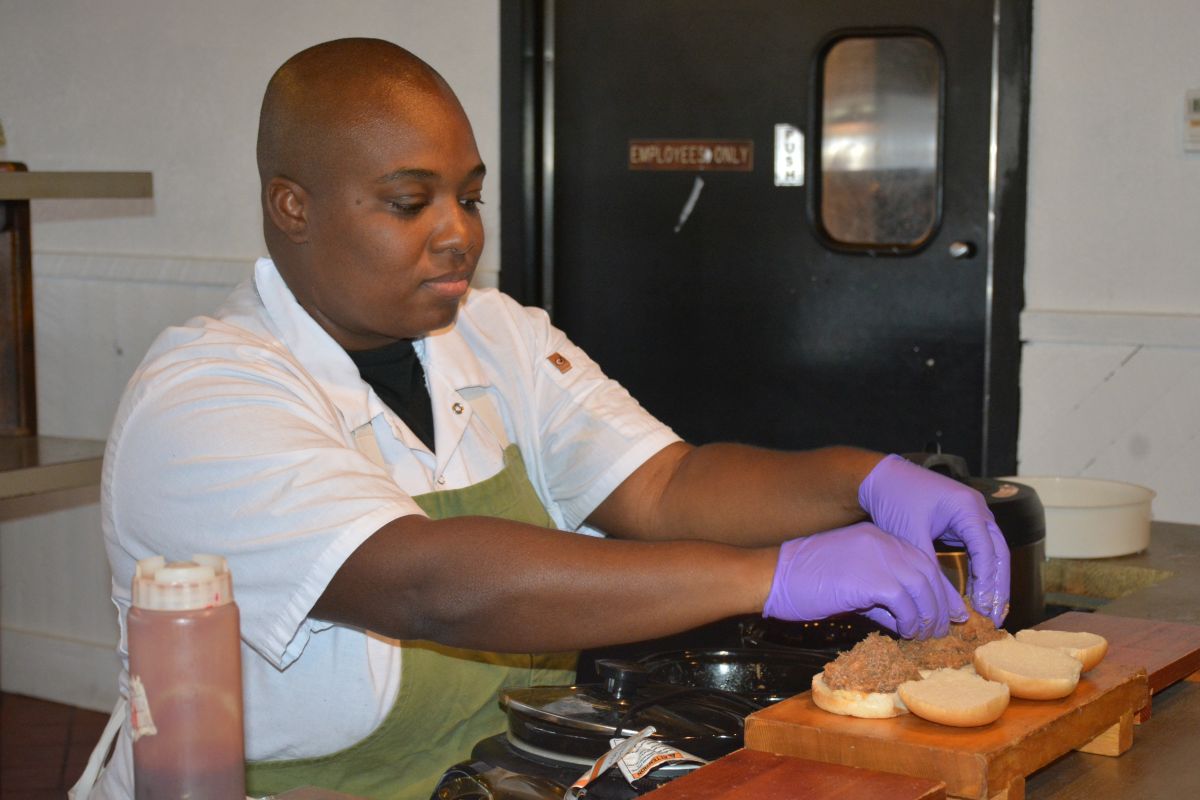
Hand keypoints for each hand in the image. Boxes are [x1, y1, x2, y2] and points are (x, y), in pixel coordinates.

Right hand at [762, 522, 964, 638]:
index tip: (949, 611)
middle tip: (942, 629)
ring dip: (928, 615)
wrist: (774, 576)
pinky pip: (904, 602)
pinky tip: (905, 632)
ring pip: (922, 587)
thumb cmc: (804, 582)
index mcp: (877, 537)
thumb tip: (906, 617)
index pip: (922, 560)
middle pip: (928, 572)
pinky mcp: (870, 578)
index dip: (939, 588)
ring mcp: (878, 557)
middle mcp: (883, 542)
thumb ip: (878, 593)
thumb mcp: (849, 581)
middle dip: (941, 604)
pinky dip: (910, 620)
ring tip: (925, 636)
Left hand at [857, 454, 1009, 625]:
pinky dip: (980, 573)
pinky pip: (979, 551)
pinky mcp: (962, 523)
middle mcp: (977, 509)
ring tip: (990, 613)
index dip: (988, 584)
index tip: (984, 611)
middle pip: (999, 553)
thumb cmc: (893, 501)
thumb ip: (933, 572)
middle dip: (998, 587)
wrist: (878, 478)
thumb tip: (951, 609)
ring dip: (992, 582)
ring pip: (992, 553)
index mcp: (968, 507)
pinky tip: (977, 596)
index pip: (988, 552)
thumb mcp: (912, 539)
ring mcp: (972, 515)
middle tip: (995, 619)